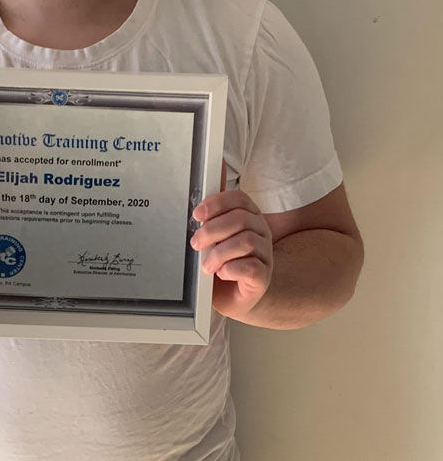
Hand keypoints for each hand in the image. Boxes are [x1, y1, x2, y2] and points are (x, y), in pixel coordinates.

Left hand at [189, 162, 273, 318]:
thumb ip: (214, 206)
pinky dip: (230, 269)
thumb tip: (216, 164)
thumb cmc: (221, 260)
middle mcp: (261, 231)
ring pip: (245, 242)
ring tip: (207, 265)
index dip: (217, 203)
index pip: (239, 199)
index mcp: (248, 216)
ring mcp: (265, 254)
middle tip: (196, 243)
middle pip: (240, 219)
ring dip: (219, 253)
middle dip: (212, 230)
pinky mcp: (264, 277)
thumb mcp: (213, 233)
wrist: (231, 295)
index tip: (197, 215)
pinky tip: (222, 273)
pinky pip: (251, 267)